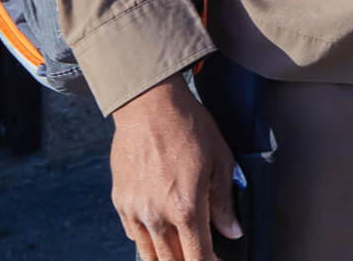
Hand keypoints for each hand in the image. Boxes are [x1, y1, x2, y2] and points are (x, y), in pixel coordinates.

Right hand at [110, 75, 241, 260]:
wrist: (149, 105)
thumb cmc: (189, 127)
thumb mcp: (220, 158)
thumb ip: (224, 201)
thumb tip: (233, 232)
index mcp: (186, 208)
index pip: (197, 256)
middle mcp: (156, 216)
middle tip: (200, 254)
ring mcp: (134, 211)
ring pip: (149, 254)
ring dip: (166, 257)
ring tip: (181, 249)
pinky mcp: (119, 202)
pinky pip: (133, 235)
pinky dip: (147, 241)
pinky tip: (160, 233)